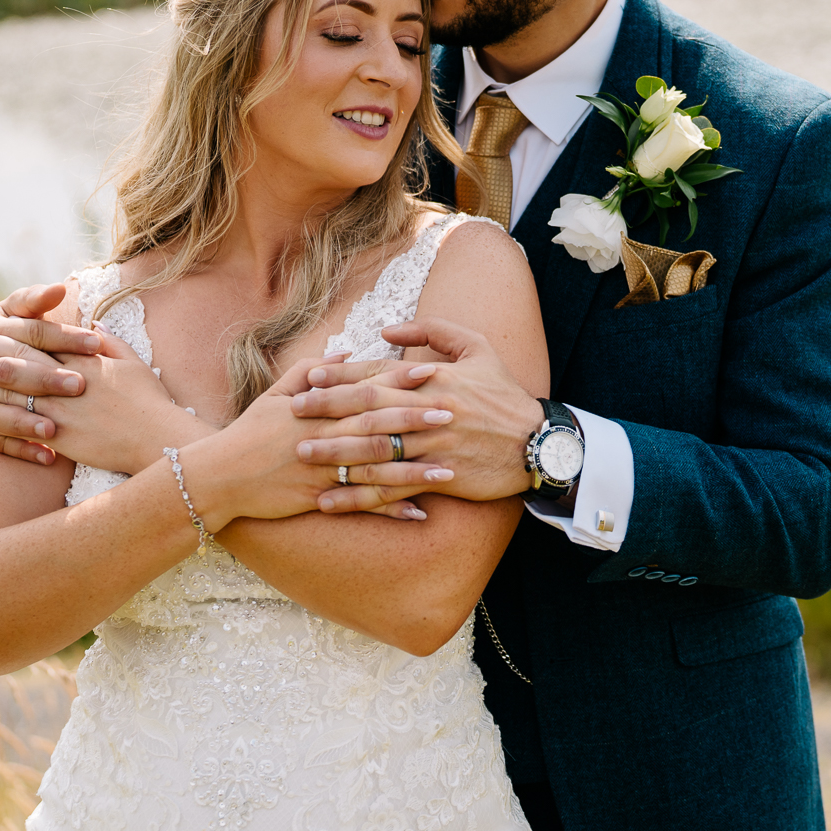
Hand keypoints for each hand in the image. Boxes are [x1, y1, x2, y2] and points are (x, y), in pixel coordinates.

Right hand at [0, 283, 100, 464]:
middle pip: (10, 371)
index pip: (29, 333)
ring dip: (25, 422)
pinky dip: (20, 449)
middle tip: (80, 386)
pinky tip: (49, 457)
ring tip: (55, 431)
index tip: (96, 344)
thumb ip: (38, 300)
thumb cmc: (21, 330)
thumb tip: (58, 288)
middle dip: (44, 379)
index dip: (62, 337)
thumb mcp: (25, 310)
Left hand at [0, 325, 205, 473]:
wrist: (158, 438)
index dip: (12, 330)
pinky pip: (19, 424)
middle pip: (19, 358)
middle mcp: (68, 380)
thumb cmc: (151, 401)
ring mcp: (61, 408)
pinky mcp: (60, 436)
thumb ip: (110, 342)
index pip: (40, 338)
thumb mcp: (134, 363)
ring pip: (12, 390)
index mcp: (84, 359)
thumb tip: (92, 325)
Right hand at [198, 358, 458, 522]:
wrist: (219, 475)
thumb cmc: (250, 431)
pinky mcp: (318, 497)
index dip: (398, 381)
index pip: (365, 389)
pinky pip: (360, 504)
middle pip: (376, 426)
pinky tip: (418, 513)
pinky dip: (388, 509)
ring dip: (413, 469)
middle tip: (454, 413)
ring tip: (449, 468)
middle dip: (416, 419)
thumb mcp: (275, 393)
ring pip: (374, 467)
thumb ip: (311, 371)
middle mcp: (322, 436)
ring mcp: (322, 469)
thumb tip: (346, 354)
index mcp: (316, 407)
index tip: (430, 372)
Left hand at [290, 318, 543, 508]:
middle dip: (327, 411)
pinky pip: (389, 488)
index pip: (378, 374)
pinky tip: (330, 501)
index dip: (341, 375)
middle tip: (293, 414)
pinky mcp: (437, 477)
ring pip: (375, 450)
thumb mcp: (478, 347)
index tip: (309, 376)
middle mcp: (429, 412)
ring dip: (335, 454)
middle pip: (368, 410)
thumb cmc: (505, 394)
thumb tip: (387, 330)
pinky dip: (357, 496)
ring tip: (302, 456)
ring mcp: (432, 447)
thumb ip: (433, 331)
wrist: (537, 443)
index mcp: (434, 379)